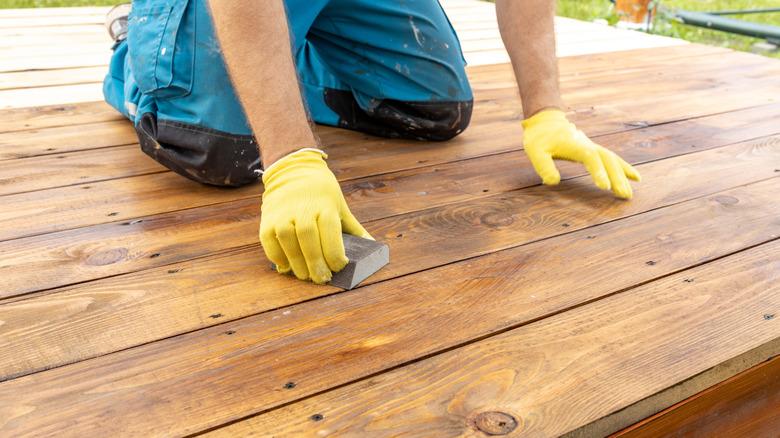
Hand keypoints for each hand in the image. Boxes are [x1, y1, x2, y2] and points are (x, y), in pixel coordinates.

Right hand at [260, 148, 371, 283]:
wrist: (294, 170)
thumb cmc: (323, 193)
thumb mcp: (340, 206)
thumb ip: (353, 228)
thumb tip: (372, 245)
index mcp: (325, 206)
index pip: (330, 232)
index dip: (334, 253)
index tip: (339, 267)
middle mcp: (303, 208)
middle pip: (308, 239)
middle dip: (315, 263)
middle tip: (321, 279)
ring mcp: (283, 213)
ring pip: (288, 240)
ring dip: (297, 262)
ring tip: (305, 276)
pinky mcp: (267, 218)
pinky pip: (269, 240)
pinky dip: (276, 255)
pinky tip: (285, 266)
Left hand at [521, 109, 640, 198]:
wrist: (545, 120)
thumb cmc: (539, 137)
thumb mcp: (535, 151)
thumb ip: (544, 166)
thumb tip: (553, 182)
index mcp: (575, 145)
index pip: (591, 158)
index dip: (599, 171)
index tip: (605, 187)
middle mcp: (587, 145)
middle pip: (607, 160)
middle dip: (617, 177)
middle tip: (624, 195)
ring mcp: (592, 146)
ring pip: (612, 159)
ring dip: (622, 175)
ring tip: (629, 193)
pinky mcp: (592, 149)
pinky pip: (611, 158)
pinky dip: (623, 168)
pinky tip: (633, 177)